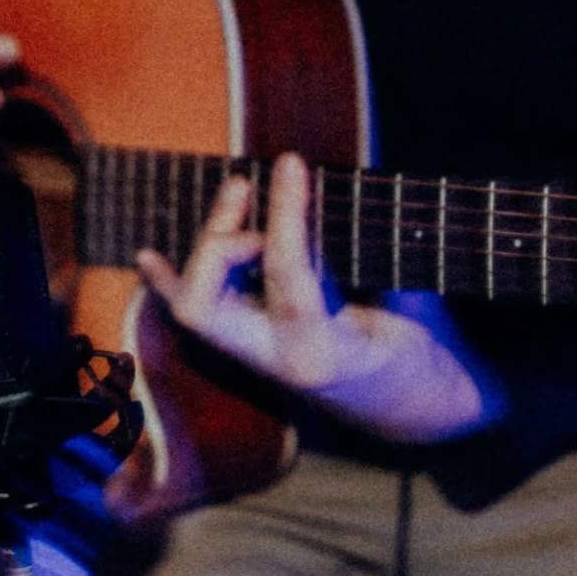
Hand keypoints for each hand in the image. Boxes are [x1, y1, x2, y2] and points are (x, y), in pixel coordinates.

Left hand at [134, 153, 493, 445]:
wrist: (421, 413)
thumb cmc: (429, 357)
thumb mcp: (420, 309)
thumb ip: (380, 260)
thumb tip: (336, 196)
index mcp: (326, 352)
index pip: (286, 274)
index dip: (286, 213)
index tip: (292, 162)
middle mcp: (279, 363)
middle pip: (206, 304)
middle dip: (219, 240)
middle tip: (251, 191)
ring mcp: (261, 363)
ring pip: (197, 306)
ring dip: (209, 243)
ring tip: (239, 194)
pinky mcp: (257, 351)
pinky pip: (200, 320)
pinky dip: (172, 283)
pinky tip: (148, 256)